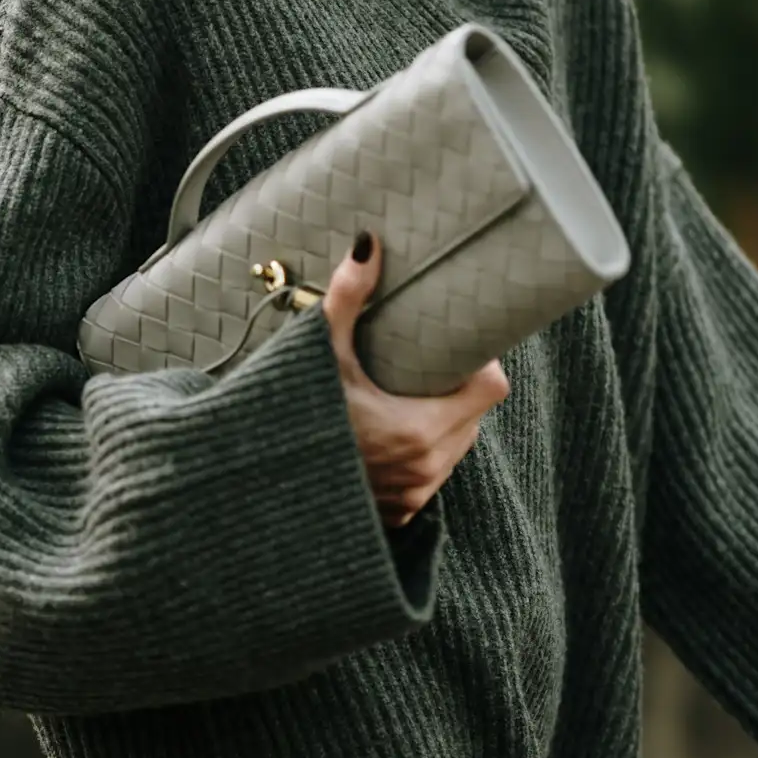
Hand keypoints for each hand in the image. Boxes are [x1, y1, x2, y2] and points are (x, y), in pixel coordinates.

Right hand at [318, 230, 509, 528]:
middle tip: (422, 369)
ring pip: (455, 447)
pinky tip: (391, 439)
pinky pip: (430, 475)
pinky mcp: (400, 512)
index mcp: (421, 429)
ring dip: (442, 424)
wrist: (266, 489)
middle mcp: (426, 467)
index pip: (491, 389)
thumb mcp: (321, 356)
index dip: (481, 366)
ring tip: (406, 400)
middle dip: (457, 392)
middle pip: (475, 417)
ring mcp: (414, 494)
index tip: (456, 351)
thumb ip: (347, 300)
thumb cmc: (295, 419)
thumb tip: (368, 245)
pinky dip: (420, 456)